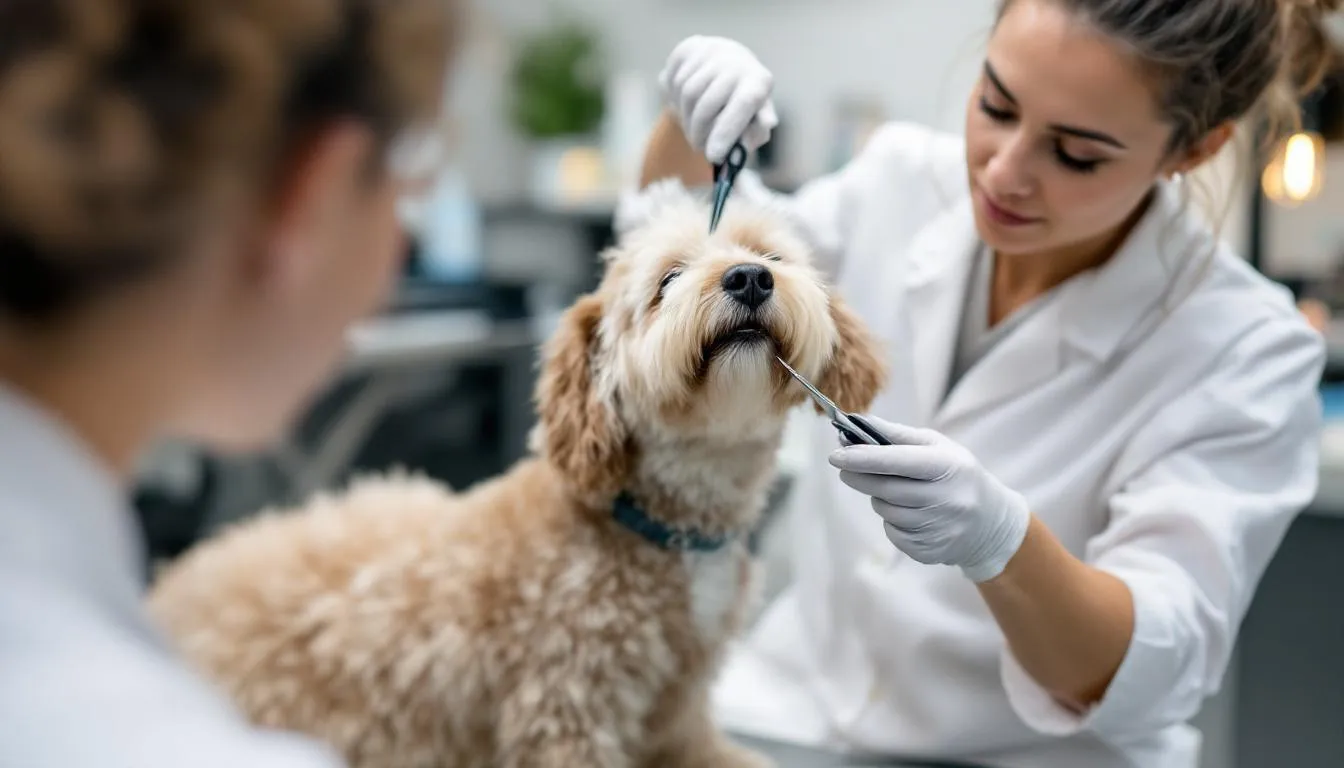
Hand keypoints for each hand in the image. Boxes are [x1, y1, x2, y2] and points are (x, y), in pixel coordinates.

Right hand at [659, 36, 778, 163]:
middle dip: (699, 132)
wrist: (727, 66)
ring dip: (685, 118)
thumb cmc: (742, 103)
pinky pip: (672, 80)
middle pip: (707, 104)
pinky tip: (685, 103)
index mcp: (759, 81)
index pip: (743, 104)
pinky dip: (674, 98)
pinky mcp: (689, 47)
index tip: (713, 157)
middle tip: (698, 147)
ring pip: (686, 94)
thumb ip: (756, 130)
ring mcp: (711, 50)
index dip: (726, 132)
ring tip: (693, 127)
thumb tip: (758, 133)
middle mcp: (737, 61)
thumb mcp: (754, 120)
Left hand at [827, 416, 1030, 581]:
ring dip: (879, 498)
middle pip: (886, 489)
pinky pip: (894, 533)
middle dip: (859, 476)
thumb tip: (857, 423)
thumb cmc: (955, 474)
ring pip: (886, 511)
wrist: (989, 524)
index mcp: (948, 467)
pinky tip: (908, 513)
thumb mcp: (937, 447)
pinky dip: (892, 520)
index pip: (897, 461)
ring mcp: (939, 529)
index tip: (835, 455)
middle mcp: (946, 499)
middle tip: (844, 466)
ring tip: (892, 489)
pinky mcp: (929, 550)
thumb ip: (897, 435)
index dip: (863, 458)